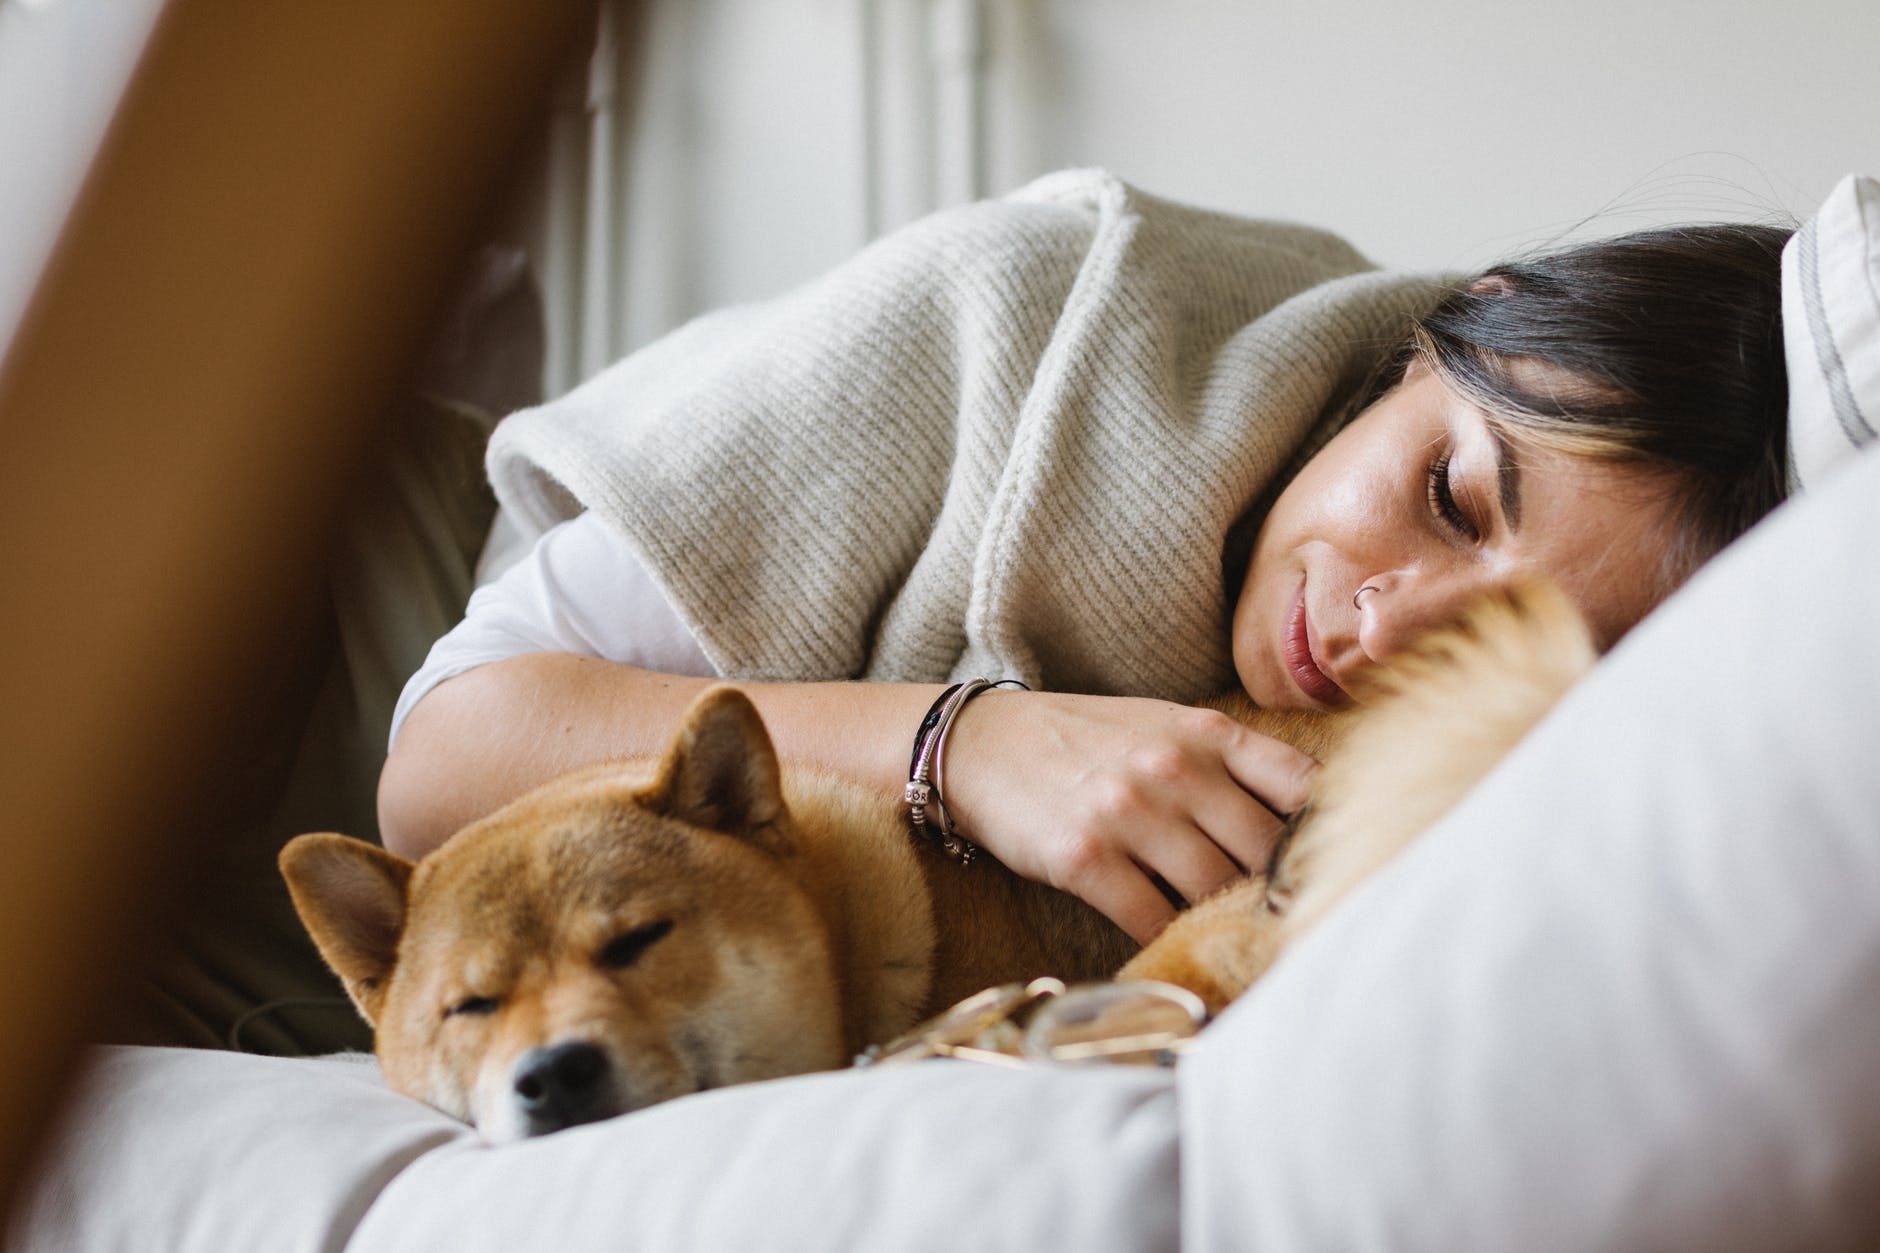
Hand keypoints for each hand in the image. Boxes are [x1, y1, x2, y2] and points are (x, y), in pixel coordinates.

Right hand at [940, 691, 1318, 944]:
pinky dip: (1172, 943)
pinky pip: (1153, 920)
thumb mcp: (1163, 728)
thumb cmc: (1081, 741)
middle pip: (1266, 851)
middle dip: (1283, 895)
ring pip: (1215, 890)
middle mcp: (1175, 770)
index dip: (1333, 833)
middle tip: (1296, 928)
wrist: (977, 744)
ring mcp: (1130, 814)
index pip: (1303, 785)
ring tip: (1243, 947)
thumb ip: (1229, 764)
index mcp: (1206, 735)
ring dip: (1229, 924)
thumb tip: (1304, 822)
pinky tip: (1179, 950)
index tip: (1340, 868)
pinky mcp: (1086, 860)